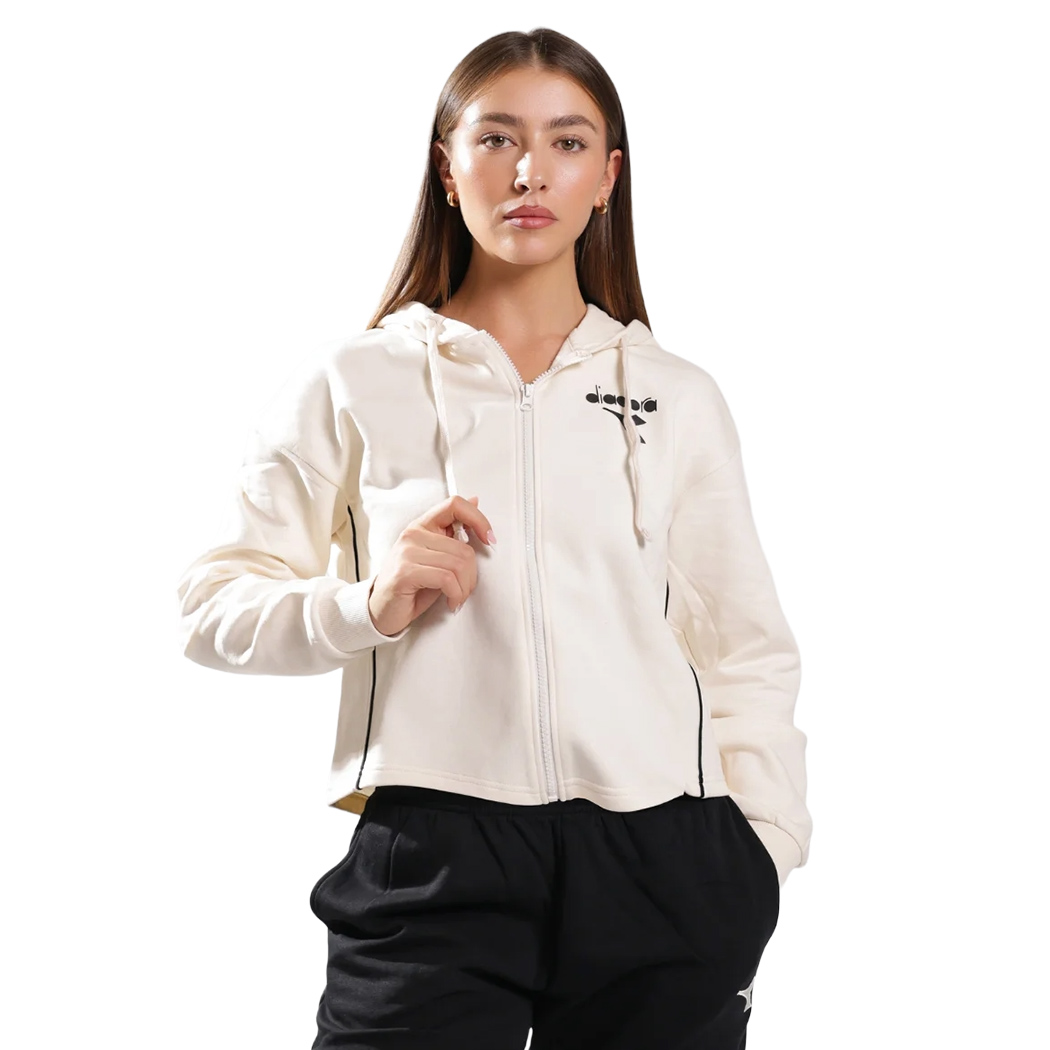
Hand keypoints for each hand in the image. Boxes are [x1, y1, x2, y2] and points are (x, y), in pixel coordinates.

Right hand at [366, 495, 495, 635]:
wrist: (382, 612)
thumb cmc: (411, 586)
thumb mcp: (437, 557)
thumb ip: (454, 532)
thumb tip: (475, 500)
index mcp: (422, 526)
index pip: (454, 504)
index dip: (478, 519)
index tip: (489, 539)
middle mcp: (413, 534)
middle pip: (464, 548)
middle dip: (472, 576)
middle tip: (465, 589)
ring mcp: (407, 552)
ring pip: (458, 564)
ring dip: (464, 588)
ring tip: (457, 597)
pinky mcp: (405, 572)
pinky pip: (446, 579)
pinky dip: (455, 595)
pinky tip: (451, 602)